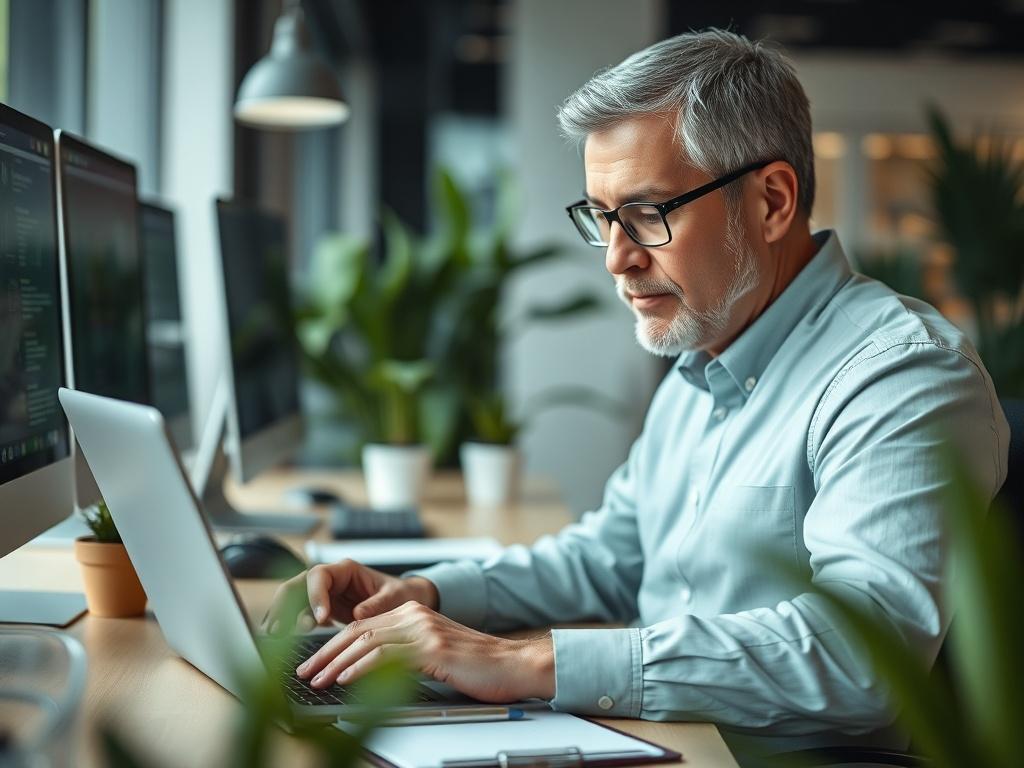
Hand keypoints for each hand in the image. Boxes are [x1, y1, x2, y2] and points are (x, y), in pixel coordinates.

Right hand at [261, 559, 438, 634]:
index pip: (319, 576)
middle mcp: (331, 579)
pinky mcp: (323, 609)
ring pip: (294, 599)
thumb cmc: (402, 594)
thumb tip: (359, 613)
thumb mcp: (395, 598)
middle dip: (284, 604)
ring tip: (275, 634)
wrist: (405, 600)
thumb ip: (378, 604)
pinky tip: (280, 636)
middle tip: (277, 627)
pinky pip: (300, 614)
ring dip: (282, 615)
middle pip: (297, 585)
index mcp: (346, 570)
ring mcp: (325, 594)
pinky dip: (289, 623)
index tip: (320, 618)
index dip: (315, 596)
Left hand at [296, 600, 555, 702]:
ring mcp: (424, 630)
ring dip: (334, 663)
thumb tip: (369, 670)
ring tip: (315, 680)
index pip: (362, 627)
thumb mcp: (435, 655)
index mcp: (414, 614)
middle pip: (357, 632)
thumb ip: (405, 654)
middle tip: (302, 672)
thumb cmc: (479, 666)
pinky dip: (360, 668)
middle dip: (324, 653)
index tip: (312, 663)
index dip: (332, 645)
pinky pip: (386, 656)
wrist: (515, 665)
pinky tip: (344, 678)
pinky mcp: (432, 648)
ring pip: (366, 643)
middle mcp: (416, 616)